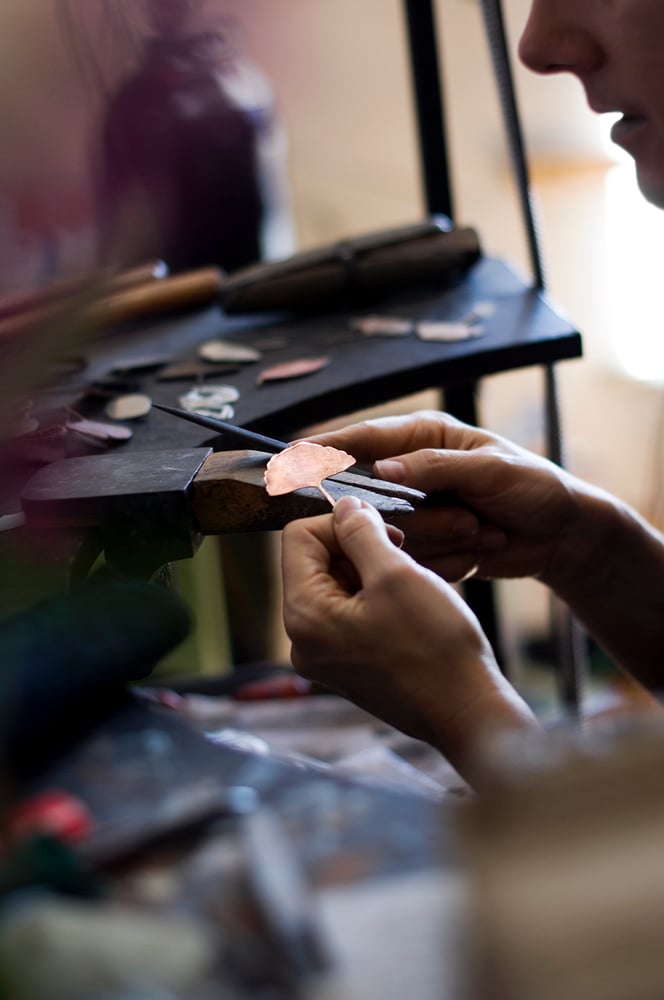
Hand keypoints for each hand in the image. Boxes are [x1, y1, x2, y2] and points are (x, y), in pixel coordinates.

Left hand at [281, 495, 536, 783]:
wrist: (466, 711)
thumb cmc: (435, 646)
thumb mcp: (396, 574)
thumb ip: (361, 533)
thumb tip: (343, 506)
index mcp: (304, 615)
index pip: (297, 538)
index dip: (339, 522)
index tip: (383, 528)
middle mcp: (302, 639)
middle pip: (313, 561)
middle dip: (355, 547)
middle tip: (400, 552)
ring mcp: (323, 656)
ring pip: (334, 585)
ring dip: (369, 570)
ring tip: (408, 581)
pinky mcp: (346, 665)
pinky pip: (348, 612)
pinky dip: (374, 596)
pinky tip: (408, 604)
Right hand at [303, 410, 584, 584]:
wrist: (564, 536)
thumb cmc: (537, 487)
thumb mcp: (493, 471)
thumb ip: (437, 467)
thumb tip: (383, 467)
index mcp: (426, 437)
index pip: (365, 437)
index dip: (327, 445)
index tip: (291, 455)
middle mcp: (414, 470)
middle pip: (371, 491)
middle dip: (410, 514)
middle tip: (458, 519)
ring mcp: (418, 507)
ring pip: (392, 530)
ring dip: (439, 538)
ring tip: (481, 530)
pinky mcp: (426, 541)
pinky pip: (411, 554)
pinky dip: (446, 557)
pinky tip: (480, 549)